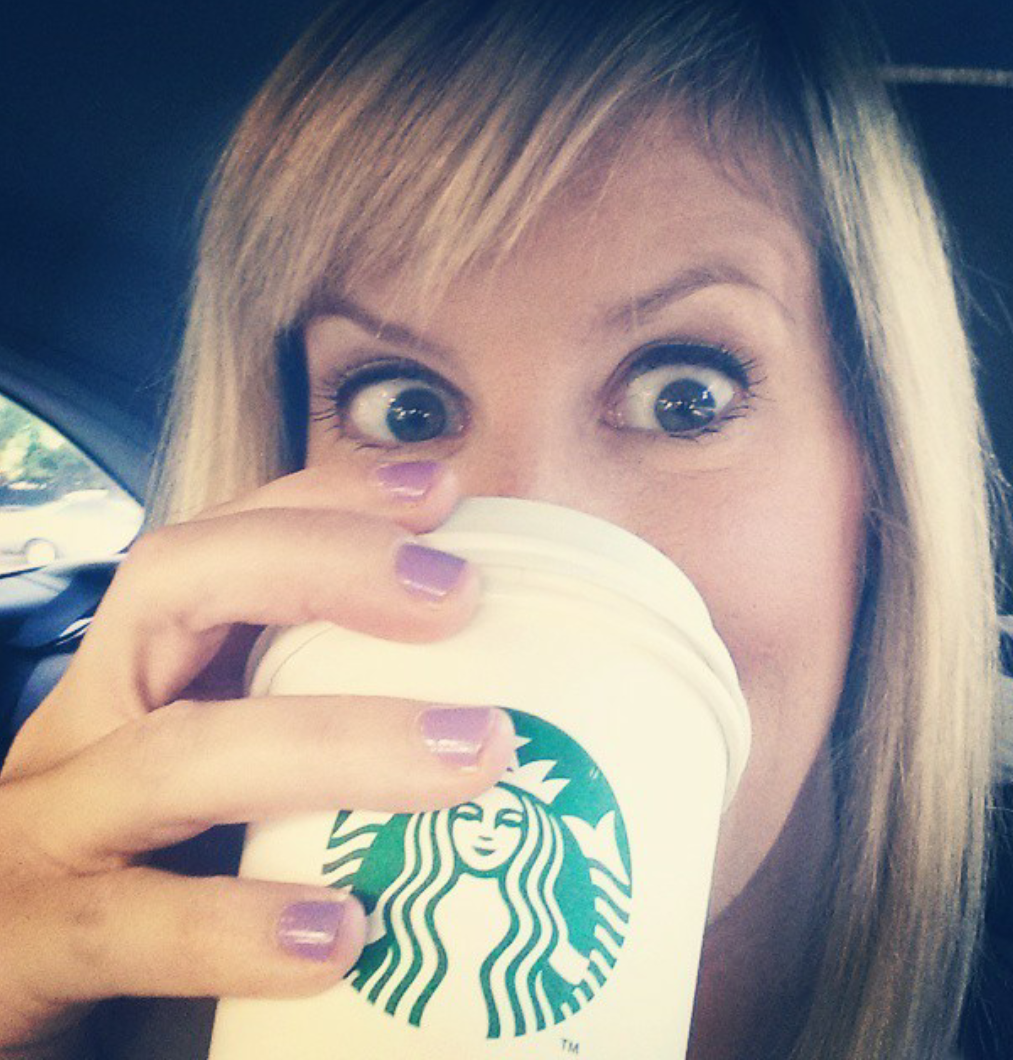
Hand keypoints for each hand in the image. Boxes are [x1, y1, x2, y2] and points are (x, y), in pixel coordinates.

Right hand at [0, 462, 513, 1055]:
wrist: (0, 990)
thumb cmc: (145, 876)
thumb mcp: (227, 787)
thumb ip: (320, 743)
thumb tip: (493, 721)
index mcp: (136, 674)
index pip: (221, 542)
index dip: (325, 501)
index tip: (440, 491)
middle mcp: (83, 725)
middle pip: (174, 588)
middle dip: (322, 566)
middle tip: (458, 591)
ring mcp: (44, 829)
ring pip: (175, 759)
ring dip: (334, 745)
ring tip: (470, 754)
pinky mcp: (22, 945)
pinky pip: (128, 926)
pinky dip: (233, 927)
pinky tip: (338, 937)